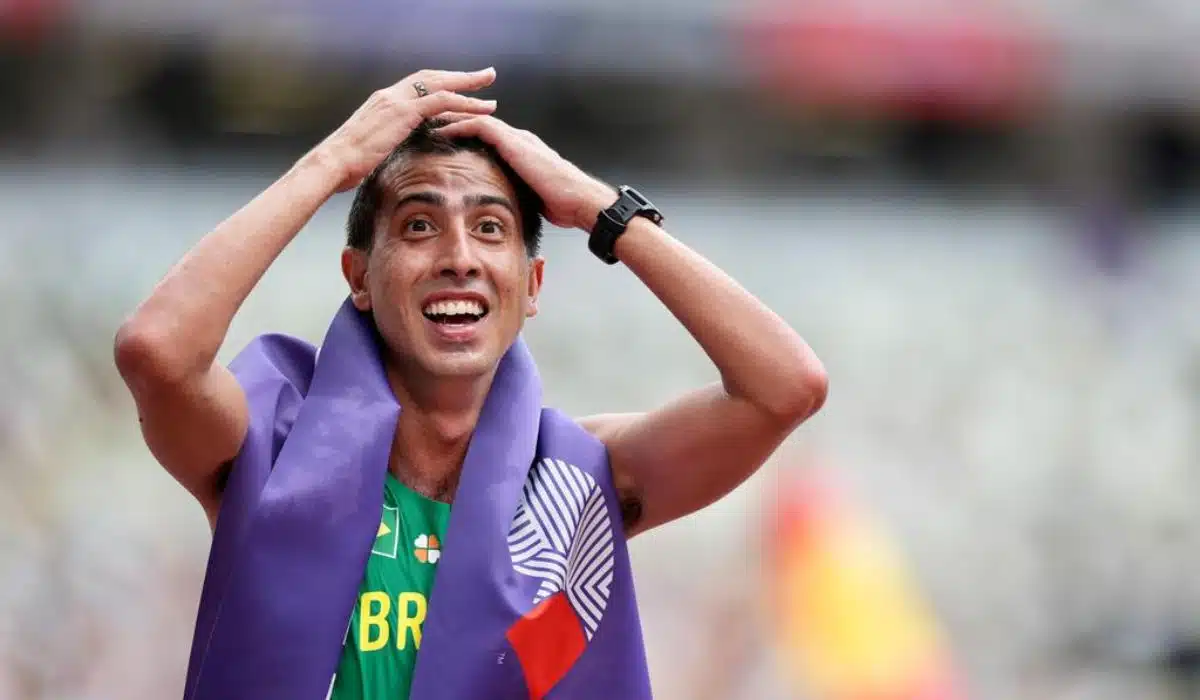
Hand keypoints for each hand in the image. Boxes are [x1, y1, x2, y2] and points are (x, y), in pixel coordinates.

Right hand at [309, 68, 497, 191]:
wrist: (333, 162)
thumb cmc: (348, 164)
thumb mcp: (373, 148)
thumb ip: (390, 142)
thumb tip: (400, 153)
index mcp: (384, 102)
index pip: (418, 85)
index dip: (442, 84)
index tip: (461, 86)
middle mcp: (390, 95)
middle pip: (432, 77)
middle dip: (461, 76)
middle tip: (485, 75)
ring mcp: (396, 101)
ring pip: (440, 85)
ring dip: (468, 84)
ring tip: (490, 86)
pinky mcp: (402, 112)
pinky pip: (440, 101)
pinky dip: (463, 102)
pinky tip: (480, 108)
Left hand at [435, 116, 616, 230]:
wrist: (580, 200)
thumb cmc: (562, 204)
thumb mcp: (530, 195)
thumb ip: (514, 191)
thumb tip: (501, 206)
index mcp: (520, 149)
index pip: (486, 133)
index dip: (463, 132)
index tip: (442, 137)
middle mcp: (517, 138)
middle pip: (477, 120)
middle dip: (452, 119)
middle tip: (427, 121)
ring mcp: (516, 138)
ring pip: (475, 117)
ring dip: (450, 118)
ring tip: (427, 120)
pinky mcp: (514, 142)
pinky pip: (479, 126)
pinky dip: (459, 126)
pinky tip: (442, 131)